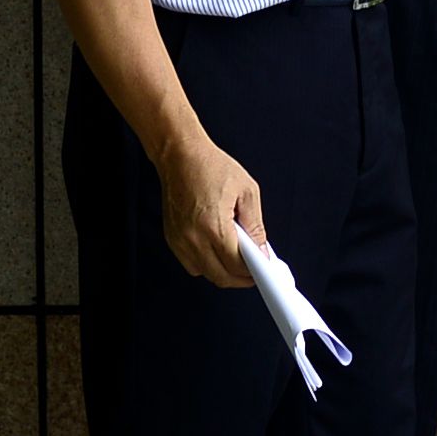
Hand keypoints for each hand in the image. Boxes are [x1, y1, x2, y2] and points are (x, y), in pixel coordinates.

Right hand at [157, 135, 263, 287]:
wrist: (180, 157)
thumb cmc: (212, 168)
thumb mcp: (247, 191)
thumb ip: (255, 225)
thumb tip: (262, 249)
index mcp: (213, 226)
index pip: (235, 265)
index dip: (252, 272)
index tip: (264, 272)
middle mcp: (192, 238)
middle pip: (219, 276)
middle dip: (240, 278)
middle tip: (255, 271)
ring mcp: (179, 241)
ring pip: (204, 273)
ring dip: (222, 272)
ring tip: (238, 260)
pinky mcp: (172, 238)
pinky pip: (190, 263)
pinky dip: (206, 263)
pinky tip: (218, 251)